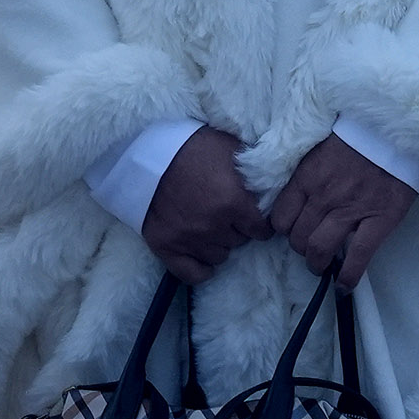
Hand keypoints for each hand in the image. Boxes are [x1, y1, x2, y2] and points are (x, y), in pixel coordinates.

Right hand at [141, 126, 273, 286]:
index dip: (257, 220)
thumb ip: (252, 169)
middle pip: (240, 242)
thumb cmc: (190, 144)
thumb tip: (273, 184)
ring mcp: (189, 239)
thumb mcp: (228, 146)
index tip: (251, 214)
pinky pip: (193, 274)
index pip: (262, 230)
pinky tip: (201, 253)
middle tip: (224, 211)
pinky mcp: (166, 246)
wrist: (146, 149)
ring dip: (218, 242)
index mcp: (233, 201)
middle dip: (236, 228)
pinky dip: (200, 268)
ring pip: (219, 256)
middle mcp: (215, 226)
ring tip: (207, 223)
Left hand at [269, 134, 416, 289]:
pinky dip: (348, 277)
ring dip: (318, 263)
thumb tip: (292, 196)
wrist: (391, 130)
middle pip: (298, 238)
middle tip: (308, 248)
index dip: (284, 229)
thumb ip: (304, 173)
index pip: (281, 216)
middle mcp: (323, 196)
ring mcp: (350, 211)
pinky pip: (358, 258)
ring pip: (321, 249)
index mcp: (306, 176)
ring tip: (321, 265)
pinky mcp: (378, 222)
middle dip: (300, 249)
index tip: (291, 230)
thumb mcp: (318, 148)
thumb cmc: (353, 136)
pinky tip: (344, 285)